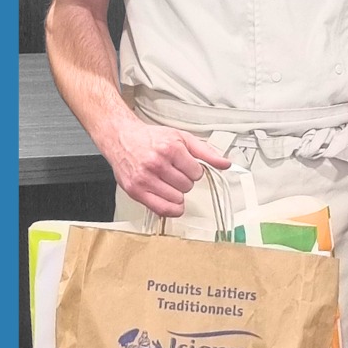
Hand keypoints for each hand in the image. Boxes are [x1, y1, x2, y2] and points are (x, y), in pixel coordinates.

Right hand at [106, 119, 231, 217]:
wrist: (122, 138)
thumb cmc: (151, 138)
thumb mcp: (182, 138)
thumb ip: (206, 152)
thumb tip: (225, 163)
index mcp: (170, 148)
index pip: (197, 173)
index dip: (194, 171)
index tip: (186, 167)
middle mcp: (156, 163)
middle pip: (187, 186)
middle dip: (184, 181)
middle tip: (173, 173)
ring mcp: (145, 178)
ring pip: (177, 199)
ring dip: (176, 193)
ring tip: (167, 181)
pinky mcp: (135, 190)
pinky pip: (162, 209)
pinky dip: (171, 208)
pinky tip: (170, 200)